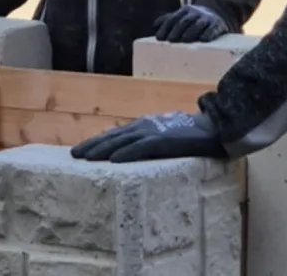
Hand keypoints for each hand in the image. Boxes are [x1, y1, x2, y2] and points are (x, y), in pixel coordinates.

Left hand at [70, 111, 226, 162]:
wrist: (213, 128)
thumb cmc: (190, 135)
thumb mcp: (164, 136)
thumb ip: (149, 142)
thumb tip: (132, 154)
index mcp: (143, 126)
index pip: (114, 134)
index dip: (96, 142)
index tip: (81, 150)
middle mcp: (143, 126)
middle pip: (112, 136)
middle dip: (92, 145)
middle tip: (73, 155)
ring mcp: (152, 132)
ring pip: (120, 141)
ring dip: (101, 149)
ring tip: (85, 158)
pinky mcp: (163, 140)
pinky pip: (140, 148)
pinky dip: (126, 153)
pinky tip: (113, 160)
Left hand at [154, 4, 229, 42]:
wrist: (217, 13)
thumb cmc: (194, 19)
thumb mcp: (181, 16)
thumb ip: (168, 20)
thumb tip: (154, 26)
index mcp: (184, 11)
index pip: (173, 19)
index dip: (165, 27)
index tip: (159, 37)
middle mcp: (195, 13)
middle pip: (184, 21)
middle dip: (176, 30)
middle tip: (170, 40)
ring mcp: (207, 18)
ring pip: (198, 24)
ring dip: (191, 32)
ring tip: (185, 40)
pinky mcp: (218, 25)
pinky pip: (212, 29)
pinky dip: (208, 34)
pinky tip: (203, 39)